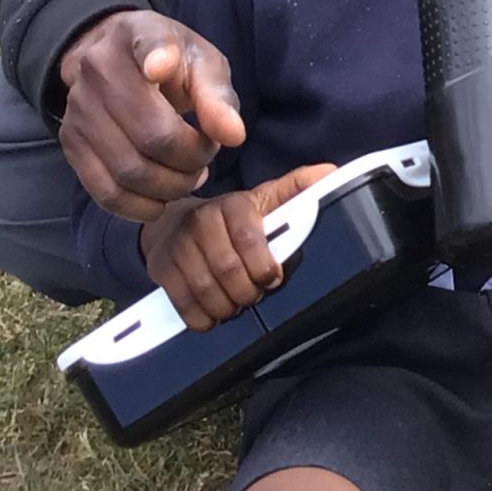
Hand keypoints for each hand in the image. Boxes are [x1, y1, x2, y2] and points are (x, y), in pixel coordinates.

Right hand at [57, 10, 246, 220]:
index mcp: (138, 35)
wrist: (114, 61)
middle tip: (206, 158)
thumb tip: (233, 135)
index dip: (155, 56)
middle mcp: (99, 68)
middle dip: (191, 159)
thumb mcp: (202, 64)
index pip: (146, 43)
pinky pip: (104, 190)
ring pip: (128, 170)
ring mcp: (79, 108)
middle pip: (151, 134)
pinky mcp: (71, 141)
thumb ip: (218, 97)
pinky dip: (139, 206)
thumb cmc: (171, 65)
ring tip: (189, 176)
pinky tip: (161, 198)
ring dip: (170, 186)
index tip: (160, 67)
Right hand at [139, 165, 336, 330]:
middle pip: (229, 271)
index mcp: (234, 204)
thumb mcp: (264, 199)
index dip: (264, 266)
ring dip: (228, 307)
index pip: (250, 239)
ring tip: (236, 302)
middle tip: (254, 293)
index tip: (272, 277)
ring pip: (207, 291)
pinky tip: (213, 311)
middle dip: (248, 291)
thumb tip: (330, 172)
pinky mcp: (161, 268)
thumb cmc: (229, 218)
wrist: (174, 224)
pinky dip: (203, 318)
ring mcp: (178, 245)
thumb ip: (296, 189)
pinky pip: (185, 305)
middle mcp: (202, 221)